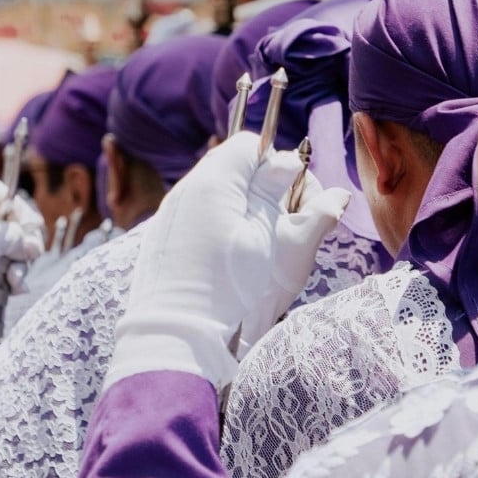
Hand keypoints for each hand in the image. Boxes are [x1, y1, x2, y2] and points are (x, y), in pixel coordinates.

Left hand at [0, 180, 44, 329]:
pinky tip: (13, 283)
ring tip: (16, 273)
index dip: (14, 204)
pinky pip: (19, 268)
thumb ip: (16, 233)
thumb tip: (35, 247)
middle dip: (27, 234)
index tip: (19, 215)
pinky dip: (18, 276)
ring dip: (24, 260)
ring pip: (23, 246)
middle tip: (30, 246)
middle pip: (18, 221)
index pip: (0, 195)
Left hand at [105, 132, 349, 389]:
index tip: (291, 197)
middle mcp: (187, 190)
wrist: (176, 332)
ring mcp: (172, 215)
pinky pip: (202, 218)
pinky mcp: (165, 239)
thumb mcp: (274, 240)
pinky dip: (223, 229)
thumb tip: (311, 176)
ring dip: (246, 211)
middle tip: (282, 226)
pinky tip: (231, 262)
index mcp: (214, 181)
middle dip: (265, 190)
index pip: (249, 145)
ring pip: (220, 195)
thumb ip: (294, 200)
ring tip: (259, 249)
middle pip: (235, 169)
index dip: (277, 165)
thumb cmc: (230, 286)